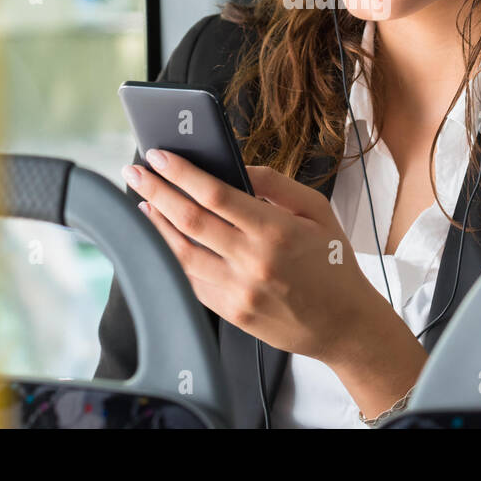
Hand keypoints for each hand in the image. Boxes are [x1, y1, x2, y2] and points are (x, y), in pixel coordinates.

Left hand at [122, 149, 384, 366]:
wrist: (344, 323)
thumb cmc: (332, 263)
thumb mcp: (317, 210)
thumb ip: (276, 183)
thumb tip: (235, 166)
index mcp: (276, 230)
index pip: (215, 194)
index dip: (181, 172)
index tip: (160, 156)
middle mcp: (253, 261)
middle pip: (189, 220)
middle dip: (156, 191)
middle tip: (136, 172)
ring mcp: (239, 290)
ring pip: (182, 252)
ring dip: (157, 224)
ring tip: (144, 202)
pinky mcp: (231, 312)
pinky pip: (191, 279)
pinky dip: (172, 255)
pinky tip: (165, 238)